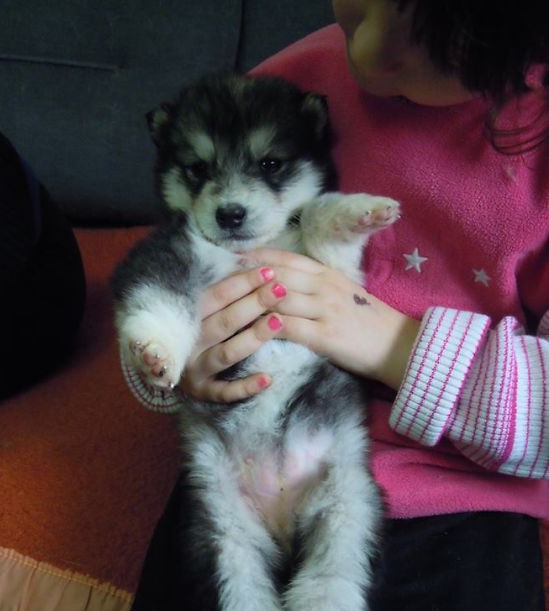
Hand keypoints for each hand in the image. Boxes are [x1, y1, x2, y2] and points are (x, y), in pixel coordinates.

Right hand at [179, 266, 286, 401]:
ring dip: (252, 338)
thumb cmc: (191, 330)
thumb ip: (216, 292)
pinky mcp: (203, 393)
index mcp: (185, 317)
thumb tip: (248, 258)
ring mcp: (195, 370)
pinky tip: (268, 379)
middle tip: (281, 290)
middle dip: (254, 304)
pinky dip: (245, 387)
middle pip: (224, 322)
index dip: (242, 282)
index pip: (215, 296)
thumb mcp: (195, 309)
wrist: (161, 369)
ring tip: (278, 322)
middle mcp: (188, 343)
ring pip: (225, 354)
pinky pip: (225, 392)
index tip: (269, 271)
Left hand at [243, 248, 420, 390]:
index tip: (234, 257)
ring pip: (278, 298)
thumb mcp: (344, 295)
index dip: (258, 256)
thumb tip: (283, 285)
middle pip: (276, 275)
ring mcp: (325, 309)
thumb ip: (316, 287)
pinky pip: (288, 326)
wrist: (397, 346)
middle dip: (246, 279)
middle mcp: (325, 286)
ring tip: (226, 309)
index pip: (287, 259)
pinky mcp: (326, 335)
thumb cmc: (367, 323)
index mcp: (328, 274)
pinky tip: (249, 330)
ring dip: (250, 303)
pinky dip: (265, 327)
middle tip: (220, 285)